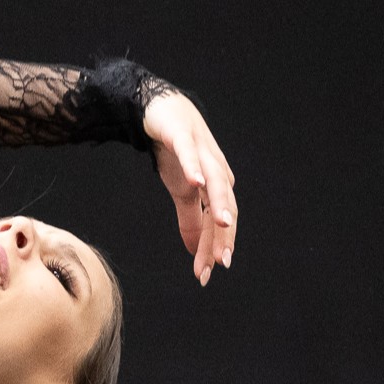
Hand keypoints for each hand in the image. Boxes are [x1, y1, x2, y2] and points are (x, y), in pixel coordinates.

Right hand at [144, 90, 236, 285]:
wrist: (161, 109)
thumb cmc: (176, 151)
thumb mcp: (181, 191)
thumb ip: (190, 220)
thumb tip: (195, 251)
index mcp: (217, 187)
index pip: (219, 223)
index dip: (214, 248)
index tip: (205, 274)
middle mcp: (216, 170)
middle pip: (223, 207)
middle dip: (222, 236)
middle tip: (219, 262)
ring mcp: (202, 152)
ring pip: (215, 181)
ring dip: (219, 203)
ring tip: (221, 225)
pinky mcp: (183, 136)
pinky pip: (190, 154)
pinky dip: (194, 167)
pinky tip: (196, 181)